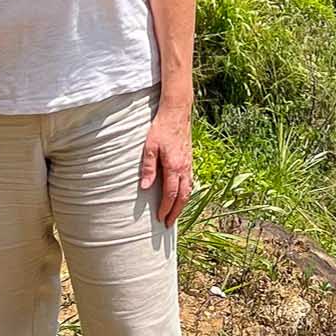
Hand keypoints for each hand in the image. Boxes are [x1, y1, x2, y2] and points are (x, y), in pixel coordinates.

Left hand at [138, 101, 192, 225]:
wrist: (177, 111)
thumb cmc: (161, 127)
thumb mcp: (149, 146)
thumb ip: (148, 168)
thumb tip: (144, 188)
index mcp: (174, 166)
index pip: (171, 194)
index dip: (165, 208)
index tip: (160, 219)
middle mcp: (184, 167)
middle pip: (183, 196)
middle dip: (176, 212)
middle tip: (169, 224)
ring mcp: (189, 163)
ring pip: (189, 189)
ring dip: (182, 204)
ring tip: (175, 213)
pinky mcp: (190, 158)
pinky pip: (190, 180)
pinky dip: (186, 192)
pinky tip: (182, 194)